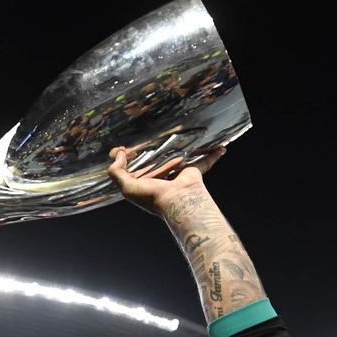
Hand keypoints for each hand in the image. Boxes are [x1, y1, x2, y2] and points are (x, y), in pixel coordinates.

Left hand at [106, 146, 225, 214]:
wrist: (177, 202)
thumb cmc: (152, 197)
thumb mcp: (126, 187)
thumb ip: (116, 172)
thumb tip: (119, 154)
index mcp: (146, 183)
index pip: (136, 167)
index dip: (130, 157)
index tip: (126, 147)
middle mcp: (162, 178)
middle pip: (157, 160)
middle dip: (154, 149)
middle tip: (150, 135)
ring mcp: (178, 174)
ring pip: (180, 157)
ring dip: (183, 148)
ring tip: (182, 134)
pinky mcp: (193, 172)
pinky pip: (205, 161)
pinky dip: (213, 155)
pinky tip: (220, 147)